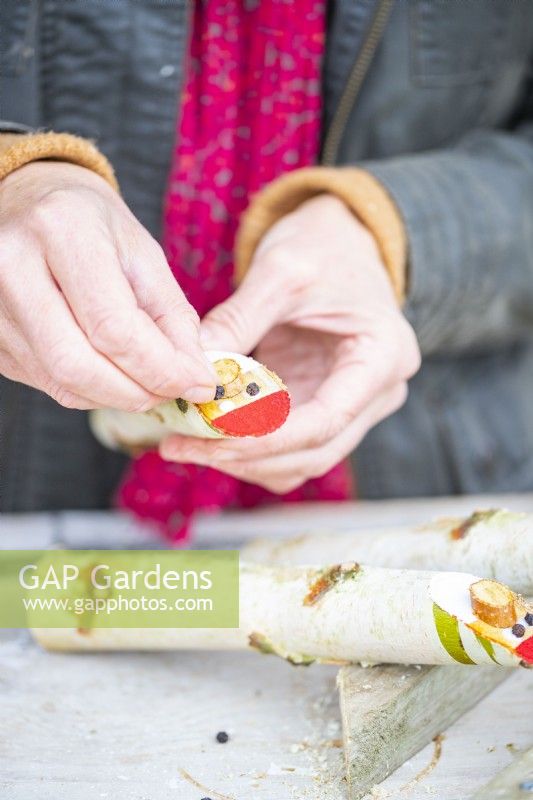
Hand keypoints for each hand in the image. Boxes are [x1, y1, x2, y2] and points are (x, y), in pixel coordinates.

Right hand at [0, 161, 215, 409]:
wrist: (28, 201)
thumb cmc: (92, 224)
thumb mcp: (143, 254)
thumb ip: (172, 317)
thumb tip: (195, 377)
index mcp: (59, 230)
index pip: (113, 326)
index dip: (161, 368)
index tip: (199, 383)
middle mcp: (11, 266)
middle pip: (78, 364)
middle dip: (138, 392)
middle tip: (174, 392)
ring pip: (62, 382)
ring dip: (117, 396)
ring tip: (150, 383)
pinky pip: (47, 383)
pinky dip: (91, 390)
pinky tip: (113, 373)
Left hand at [160, 194, 420, 492]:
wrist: (340, 241)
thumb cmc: (323, 246)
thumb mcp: (281, 270)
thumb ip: (239, 318)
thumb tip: (194, 368)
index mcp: (382, 358)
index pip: (327, 420)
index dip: (268, 437)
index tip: (212, 433)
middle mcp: (377, 393)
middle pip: (314, 452)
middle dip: (246, 456)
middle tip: (182, 446)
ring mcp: (351, 405)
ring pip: (299, 461)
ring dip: (243, 461)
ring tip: (184, 442)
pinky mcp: (321, 406)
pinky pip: (286, 447)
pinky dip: (247, 448)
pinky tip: (205, 432)